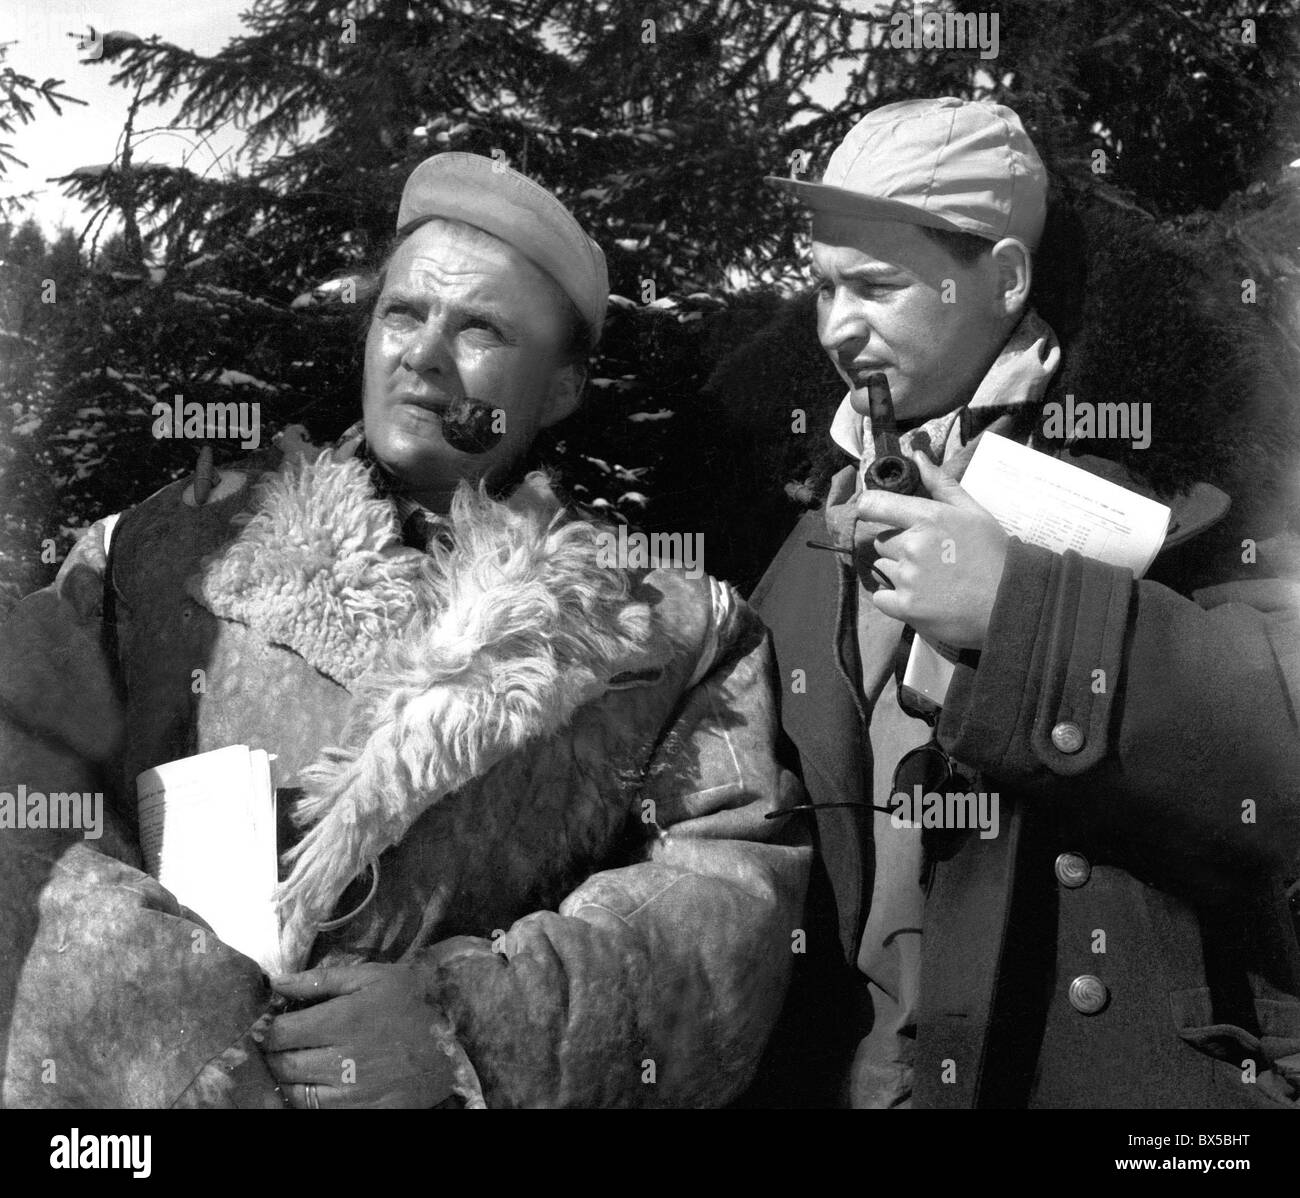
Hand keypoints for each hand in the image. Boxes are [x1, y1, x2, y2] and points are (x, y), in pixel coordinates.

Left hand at [262, 963, 455, 1108]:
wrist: (449, 1047)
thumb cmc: (409, 1005)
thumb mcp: (373, 978)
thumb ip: (321, 979)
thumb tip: (276, 983)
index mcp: (341, 1021)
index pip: (280, 1033)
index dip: (268, 1030)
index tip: (271, 1025)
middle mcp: (340, 1060)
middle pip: (281, 1065)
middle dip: (275, 1055)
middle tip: (281, 1046)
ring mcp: (349, 1094)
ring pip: (292, 1093)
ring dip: (287, 1079)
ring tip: (296, 1064)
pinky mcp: (358, 1112)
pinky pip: (315, 1111)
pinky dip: (307, 1099)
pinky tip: (315, 1084)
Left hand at [856, 452, 1009, 649]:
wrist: (1011, 602)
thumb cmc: (994, 554)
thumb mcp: (974, 512)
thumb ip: (942, 485)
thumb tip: (917, 457)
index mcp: (929, 518)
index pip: (875, 504)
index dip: (870, 508)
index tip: (875, 515)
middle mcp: (913, 546)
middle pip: (881, 541)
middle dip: (898, 548)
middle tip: (928, 558)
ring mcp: (908, 578)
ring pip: (882, 568)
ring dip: (898, 573)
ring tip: (930, 579)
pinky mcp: (906, 607)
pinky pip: (880, 597)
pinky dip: (894, 599)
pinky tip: (920, 598)